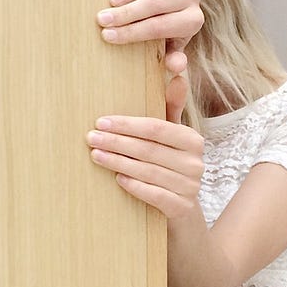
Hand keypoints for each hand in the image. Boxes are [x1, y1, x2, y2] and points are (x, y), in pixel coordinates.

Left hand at [87, 74, 203, 219]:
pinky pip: (155, 195)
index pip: (156, 128)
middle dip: (117, 142)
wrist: (183, 211)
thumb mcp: (171, 137)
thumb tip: (177, 75)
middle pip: (149, 149)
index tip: (100, 121)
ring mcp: (190, 187)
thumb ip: (171, 108)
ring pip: (148, 171)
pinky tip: (117, 179)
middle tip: (91, 137)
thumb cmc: (170, 166)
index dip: (127, 124)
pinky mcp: (182, 208)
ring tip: (96, 155)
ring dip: (118, 163)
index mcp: (192, 140)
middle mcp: (195, 163)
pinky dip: (135, 186)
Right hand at [95, 0, 202, 75]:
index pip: (158, 28)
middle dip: (127, 13)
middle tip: (102, 19)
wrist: (176, 3)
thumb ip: (173, 57)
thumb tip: (176, 66)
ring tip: (112, 0)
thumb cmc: (167, 29)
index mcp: (192, 22)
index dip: (132, 32)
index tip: (107, 35)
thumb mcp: (170, 47)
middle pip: (157, 5)